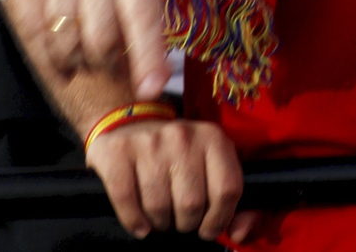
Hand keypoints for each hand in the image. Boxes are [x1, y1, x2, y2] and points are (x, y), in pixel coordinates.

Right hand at [0, 0, 167, 98]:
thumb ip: (142, 10)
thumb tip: (154, 73)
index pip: (144, 16)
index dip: (148, 58)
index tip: (151, 90)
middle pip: (102, 40)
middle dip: (107, 66)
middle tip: (109, 67)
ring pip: (67, 43)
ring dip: (76, 64)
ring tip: (82, 59)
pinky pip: (35, 35)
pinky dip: (47, 57)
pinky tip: (58, 58)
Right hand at [87, 116, 253, 242]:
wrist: (129, 122)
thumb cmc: (174, 153)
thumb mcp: (208, 162)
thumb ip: (229, 198)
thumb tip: (238, 233)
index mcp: (212, 137)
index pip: (227, 189)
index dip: (219, 218)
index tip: (208, 228)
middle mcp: (182, 136)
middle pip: (192, 204)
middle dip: (185, 223)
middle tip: (178, 218)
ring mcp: (149, 143)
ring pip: (159, 208)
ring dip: (159, 223)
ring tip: (159, 214)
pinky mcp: (118, 152)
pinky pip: (127, 203)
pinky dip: (134, 221)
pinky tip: (139, 221)